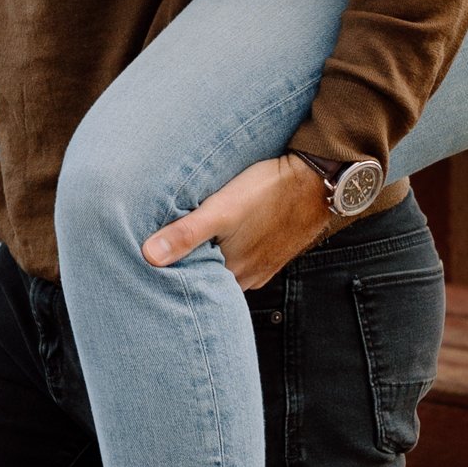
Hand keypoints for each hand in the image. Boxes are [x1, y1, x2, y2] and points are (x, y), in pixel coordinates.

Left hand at [143, 154, 328, 291]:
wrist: (318, 180)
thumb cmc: (270, 191)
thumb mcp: (221, 208)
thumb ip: (186, 233)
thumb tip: (149, 256)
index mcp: (233, 271)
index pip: (193, 286)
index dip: (171, 276)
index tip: (150, 267)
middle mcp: (249, 277)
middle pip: (210, 279)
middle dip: (188, 269)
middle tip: (162, 256)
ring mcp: (264, 266)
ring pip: (227, 270)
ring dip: (210, 260)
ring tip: (188, 245)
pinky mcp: (273, 252)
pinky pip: (245, 260)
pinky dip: (231, 252)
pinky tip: (223, 238)